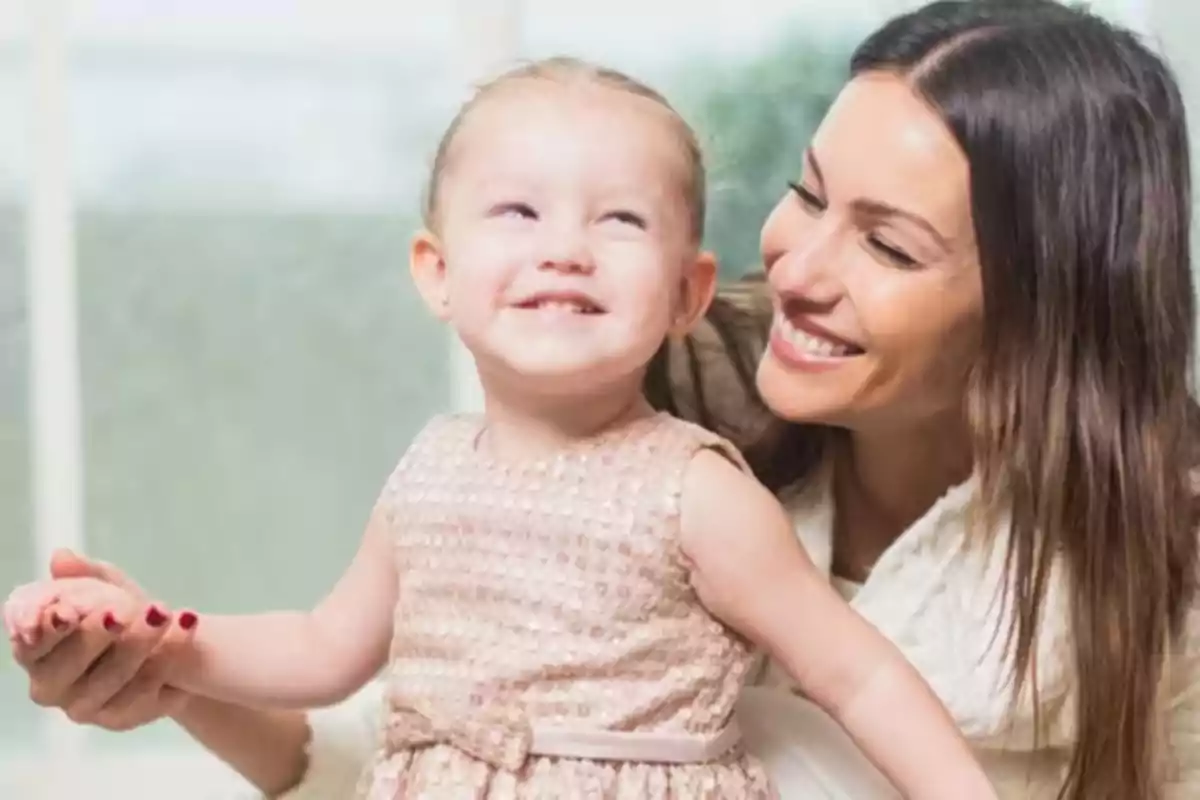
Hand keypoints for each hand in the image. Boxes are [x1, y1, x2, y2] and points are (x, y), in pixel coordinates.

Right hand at [11, 549, 197, 730]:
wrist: (164, 644)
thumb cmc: (120, 613)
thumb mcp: (105, 587)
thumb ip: (84, 574)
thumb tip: (61, 557)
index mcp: (35, 652)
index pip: (31, 646)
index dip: (50, 630)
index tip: (70, 612)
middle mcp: (51, 686)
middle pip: (67, 667)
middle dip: (97, 635)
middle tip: (126, 609)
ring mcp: (86, 707)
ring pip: (109, 681)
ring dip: (139, 645)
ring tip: (167, 613)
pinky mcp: (123, 718)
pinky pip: (144, 697)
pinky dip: (168, 661)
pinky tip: (185, 632)